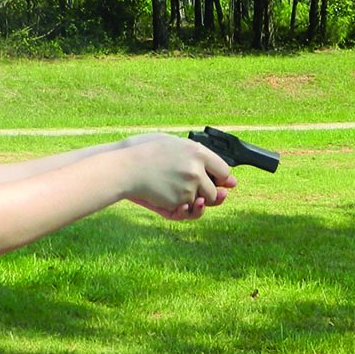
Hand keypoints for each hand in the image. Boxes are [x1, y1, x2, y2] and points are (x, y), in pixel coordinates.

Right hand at [120, 134, 235, 216]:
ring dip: (191, 199)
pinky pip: (186, 210)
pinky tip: (167, 195)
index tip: (210, 180)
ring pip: (201, 202)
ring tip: (172, 188)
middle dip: (204, 192)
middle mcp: (196, 170)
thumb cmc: (144, 152)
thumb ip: (199, 156)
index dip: (218, 178)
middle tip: (185, 185)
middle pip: (215, 190)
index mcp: (197, 152)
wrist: (124, 168)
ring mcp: (188, 187)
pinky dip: (179, 206)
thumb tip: (230, 179)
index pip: (223, 170)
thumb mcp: (173, 144)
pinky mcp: (178, 201)